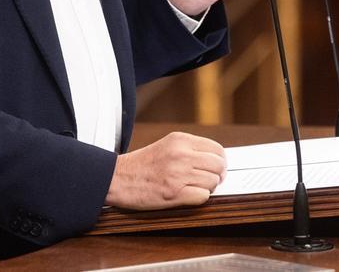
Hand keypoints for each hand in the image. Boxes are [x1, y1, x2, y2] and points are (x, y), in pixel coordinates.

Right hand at [105, 132, 227, 209]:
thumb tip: (217, 161)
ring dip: (207, 188)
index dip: (221, 162)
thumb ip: (190, 149)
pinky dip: (198, 198)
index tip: (216, 169)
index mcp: (180, 140)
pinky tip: (186, 195)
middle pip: (219, 166)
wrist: (117, 178)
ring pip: (213, 182)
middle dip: (217, 176)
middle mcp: (181, 155)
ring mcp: (178, 174)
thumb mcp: (167, 146)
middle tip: (208, 181)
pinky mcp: (174, 193)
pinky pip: (203, 197)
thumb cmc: (142, 164)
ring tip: (192, 187)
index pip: (217, 149)